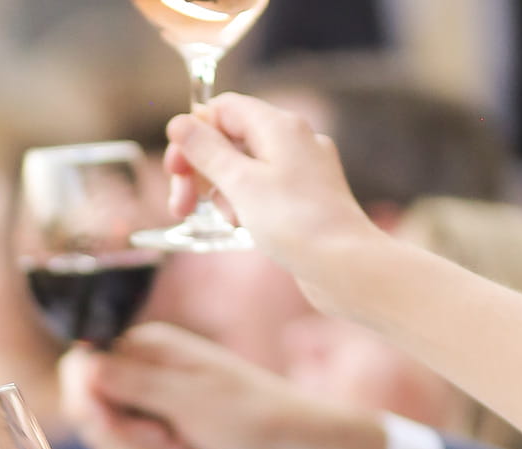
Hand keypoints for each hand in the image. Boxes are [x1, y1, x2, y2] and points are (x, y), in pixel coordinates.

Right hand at [60, 324, 385, 448]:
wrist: (285, 447)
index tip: (107, 425)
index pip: (82, 368)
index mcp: (145, 346)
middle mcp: (139, 371)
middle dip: (123, 439)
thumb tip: (80, 363)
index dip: (87, 403)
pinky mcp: (154, 435)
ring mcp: (146, 405)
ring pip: (108, 440)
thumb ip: (128, 380)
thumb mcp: (184, 395)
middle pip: (90, 410)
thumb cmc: (246, 412)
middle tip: (167, 443)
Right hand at [163, 94, 383, 313]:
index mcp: (280, 126)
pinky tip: (245, 227)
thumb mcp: (240, 184)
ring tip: (229, 220)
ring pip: (245, 167)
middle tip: (182, 205)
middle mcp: (295, 140)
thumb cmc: (295, 223)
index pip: (224, 109)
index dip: (194, 134)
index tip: (175, 170)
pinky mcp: (305, 197)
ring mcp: (303, 169)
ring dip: (222, 191)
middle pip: (231, 139)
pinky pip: (263, 189)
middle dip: (201, 170)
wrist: (345, 266)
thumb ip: (207, 151)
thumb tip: (180, 122)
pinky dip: (244, 204)